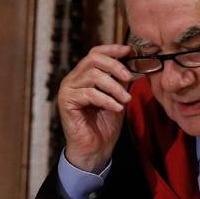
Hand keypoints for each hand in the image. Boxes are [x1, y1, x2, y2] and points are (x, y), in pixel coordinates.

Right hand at [56, 44, 134, 172]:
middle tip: (129, 78)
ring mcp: (68, 89)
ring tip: (126, 99)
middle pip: (93, 59)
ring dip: (114, 87)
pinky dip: (107, 100)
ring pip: (93, 76)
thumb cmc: (105, 124)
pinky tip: (117, 108)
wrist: (95, 149)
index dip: (112, 49)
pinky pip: (89, 94)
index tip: (129, 51)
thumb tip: (133, 60)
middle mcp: (73, 79)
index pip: (95, 53)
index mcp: (84, 75)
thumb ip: (120, 79)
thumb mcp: (117, 96)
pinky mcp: (66, 102)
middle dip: (115, 66)